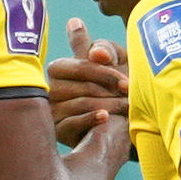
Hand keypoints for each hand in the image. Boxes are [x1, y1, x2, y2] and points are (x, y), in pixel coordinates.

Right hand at [47, 30, 128, 148]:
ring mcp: (53, 110)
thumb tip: (97, 53)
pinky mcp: (58, 130)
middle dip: (110, 89)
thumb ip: (105, 50)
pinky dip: (91, 119)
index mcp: (60, 67)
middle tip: (129, 95)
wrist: (119, 122)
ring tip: (126, 107)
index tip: (126, 82)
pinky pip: (73, 123)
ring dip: (109, 105)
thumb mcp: (115, 61)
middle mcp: (51, 88)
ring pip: (82, 103)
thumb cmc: (115, 85)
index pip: (80, 67)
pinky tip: (106, 117)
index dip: (105, 73)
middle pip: (83, 86)